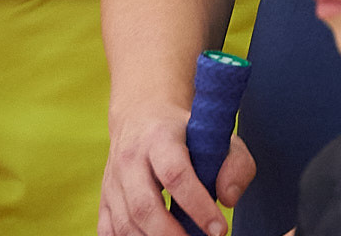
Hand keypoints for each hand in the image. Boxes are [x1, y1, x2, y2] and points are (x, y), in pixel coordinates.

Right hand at [100, 101, 253, 235]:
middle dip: (171, 234)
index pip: (176, 174)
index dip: (198, 206)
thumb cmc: (186, 131)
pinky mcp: (104, 198)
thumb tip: (227, 199)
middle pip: (144, 206)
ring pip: (126, 223)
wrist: (141, 115)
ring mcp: (113, 180)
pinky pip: (108, 231)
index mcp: (160, 137)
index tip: (219, 229)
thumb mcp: (216, 134)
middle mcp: (130, 158)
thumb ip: (235, 164)